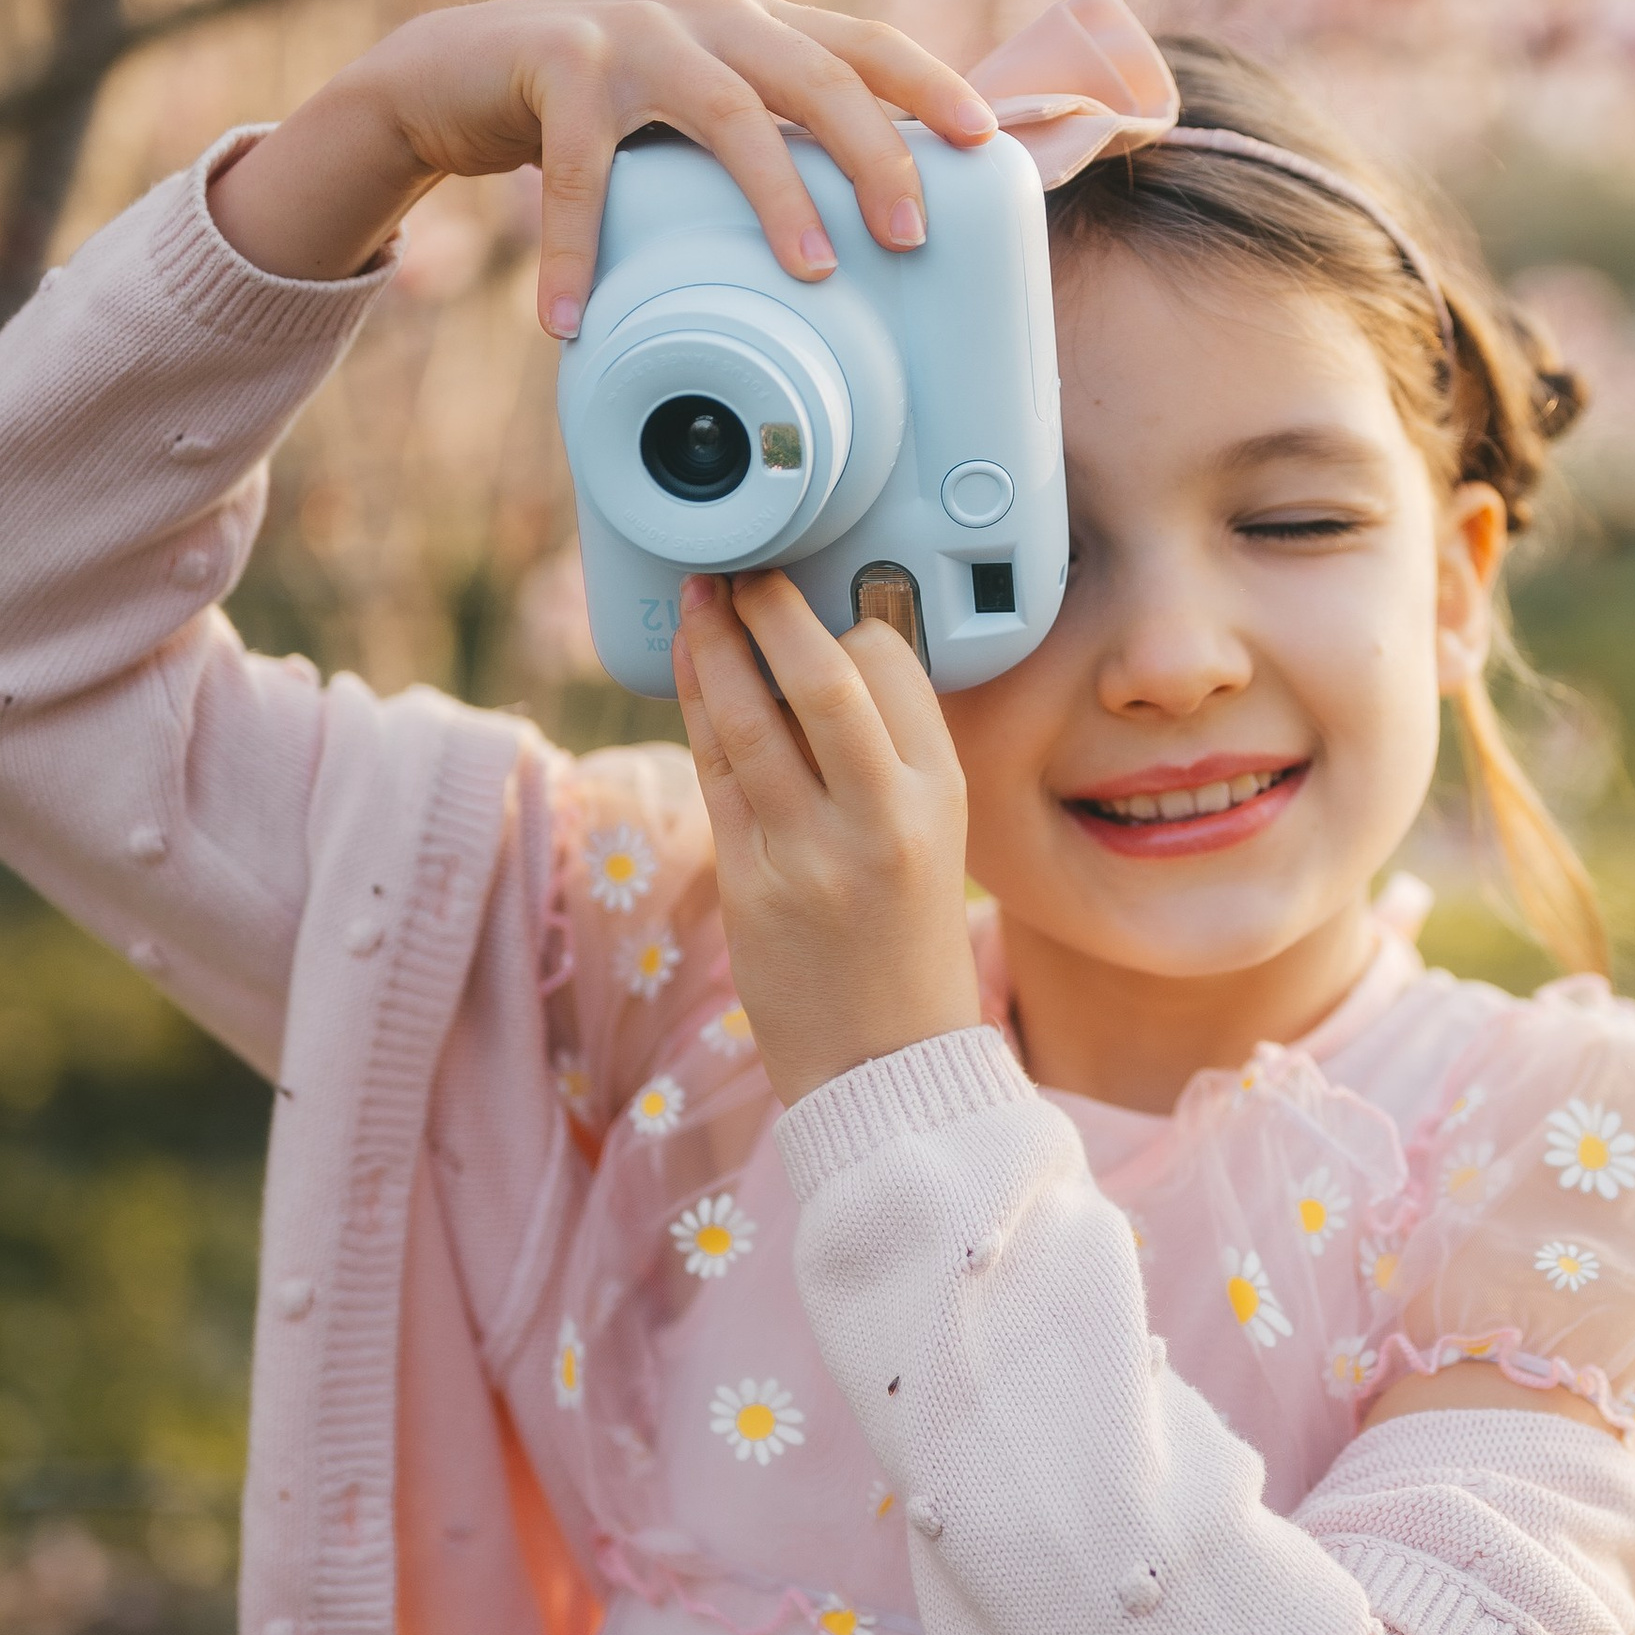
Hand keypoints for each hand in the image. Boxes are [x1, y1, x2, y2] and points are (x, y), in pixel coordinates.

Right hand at [210, 0, 998, 321]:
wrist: (463, 67)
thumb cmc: (605, 108)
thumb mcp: (700, 106)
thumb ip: (771, 135)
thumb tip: (867, 214)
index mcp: (757, 24)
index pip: (865, 43)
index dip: (931, 84)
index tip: (984, 139)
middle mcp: (709, 17)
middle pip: (816, 76)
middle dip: (876, 154)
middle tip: (910, 233)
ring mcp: (633, 36)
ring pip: (726, 113)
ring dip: (775, 196)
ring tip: (808, 271)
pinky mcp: (559, 67)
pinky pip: (582, 171)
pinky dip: (580, 248)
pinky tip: (572, 316)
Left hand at [671, 569, 982, 1107]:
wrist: (885, 1064)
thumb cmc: (908, 945)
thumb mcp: (934, 839)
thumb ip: (890, 756)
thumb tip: (832, 659)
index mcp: (943, 798)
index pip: (893, 673)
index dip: (849, 624)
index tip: (822, 601)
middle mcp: (883, 818)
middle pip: (822, 680)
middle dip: (776, 611)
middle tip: (747, 569)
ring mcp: (811, 852)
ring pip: (752, 720)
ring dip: (717, 647)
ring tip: (701, 599)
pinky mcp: (751, 883)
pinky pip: (715, 772)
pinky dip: (699, 710)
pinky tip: (691, 670)